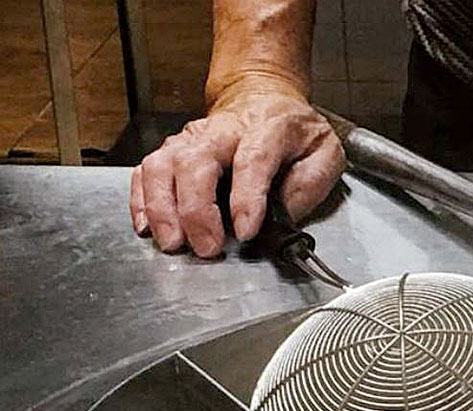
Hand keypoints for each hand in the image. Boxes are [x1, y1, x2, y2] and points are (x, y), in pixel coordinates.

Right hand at [129, 88, 344, 257]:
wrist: (264, 96)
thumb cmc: (295, 132)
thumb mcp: (325, 153)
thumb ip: (309, 184)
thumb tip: (283, 217)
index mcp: (268, 129)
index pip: (253, 159)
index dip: (247, 197)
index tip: (246, 231)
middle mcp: (223, 130)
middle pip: (196, 161)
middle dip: (195, 209)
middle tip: (206, 247)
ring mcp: (192, 138)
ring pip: (163, 165)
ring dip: (162, 207)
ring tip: (173, 242)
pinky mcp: (173, 149)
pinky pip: (146, 171)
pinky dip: (141, 200)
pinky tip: (148, 226)